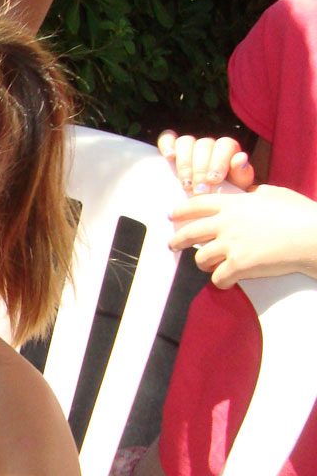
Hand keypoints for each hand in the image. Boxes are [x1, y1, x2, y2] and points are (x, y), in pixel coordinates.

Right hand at [158, 129, 254, 193]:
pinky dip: (166, 144)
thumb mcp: (239, 187)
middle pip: (204, 145)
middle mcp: (209, 144)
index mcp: (228, 149)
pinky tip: (169, 157)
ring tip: (185, 184)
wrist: (210, 203)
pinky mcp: (172, 147)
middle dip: (200, 169)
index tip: (214, 181)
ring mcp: (190, 145)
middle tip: (199, 190)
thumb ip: (242, 173)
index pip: (225, 144)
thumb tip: (240, 158)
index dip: (219, 161)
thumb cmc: (226, 193)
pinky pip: (167, 137)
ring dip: (184, 163)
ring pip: (186, 141)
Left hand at [169, 185, 316, 287]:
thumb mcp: (276, 194)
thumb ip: (257, 194)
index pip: (197, 204)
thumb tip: (252, 193)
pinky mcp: (239, 265)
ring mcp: (231, 245)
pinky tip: (227, 281)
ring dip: (204, 263)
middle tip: (173, 245)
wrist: (314, 236)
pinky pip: (218, 278)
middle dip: (177, 240)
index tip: (172, 215)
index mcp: (234, 204)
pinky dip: (221, 281)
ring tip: (210, 266)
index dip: (181, 210)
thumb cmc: (301, 214)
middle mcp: (227, 223)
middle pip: (190, 232)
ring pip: (201, 258)